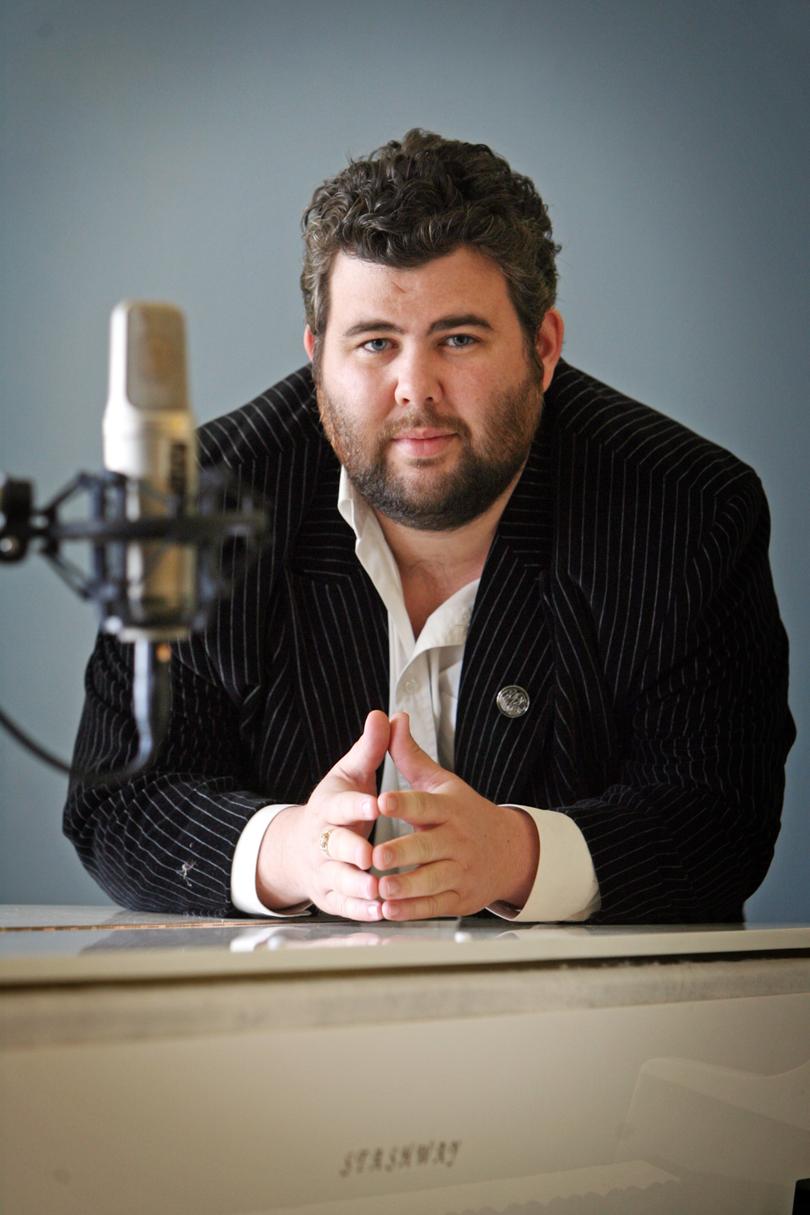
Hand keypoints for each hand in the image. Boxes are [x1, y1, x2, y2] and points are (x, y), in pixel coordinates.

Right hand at [256, 710, 388, 920]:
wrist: (301, 847)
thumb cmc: (336, 806)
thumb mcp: (349, 774)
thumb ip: (369, 749)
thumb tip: (384, 715)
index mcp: (328, 807)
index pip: (339, 805)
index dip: (355, 805)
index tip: (374, 803)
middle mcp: (322, 840)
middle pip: (334, 845)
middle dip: (350, 850)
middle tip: (369, 855)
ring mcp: (323, 869)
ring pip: (338, 879)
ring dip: (357, 885)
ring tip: (378, 889)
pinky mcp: (329, 895)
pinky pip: (344, 905)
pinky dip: (361, 910)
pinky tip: (380, 911)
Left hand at [372, 713, 539, 919]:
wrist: (510, 851)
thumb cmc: (465, 813)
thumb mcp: (442, 782)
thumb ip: (411, 756)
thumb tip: (393, 718)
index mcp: (448, 808)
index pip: (424, 804)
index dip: (403, 803)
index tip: (382, 800)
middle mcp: (455, 840)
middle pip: (428, 847)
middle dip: (402, 852)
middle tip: (377, 856)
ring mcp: (459, 871)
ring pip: (431, 880)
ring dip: (406, 887)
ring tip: (381, 890)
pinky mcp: (459, 898)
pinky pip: (435, 905)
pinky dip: (413, 910)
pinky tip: (391, 911)